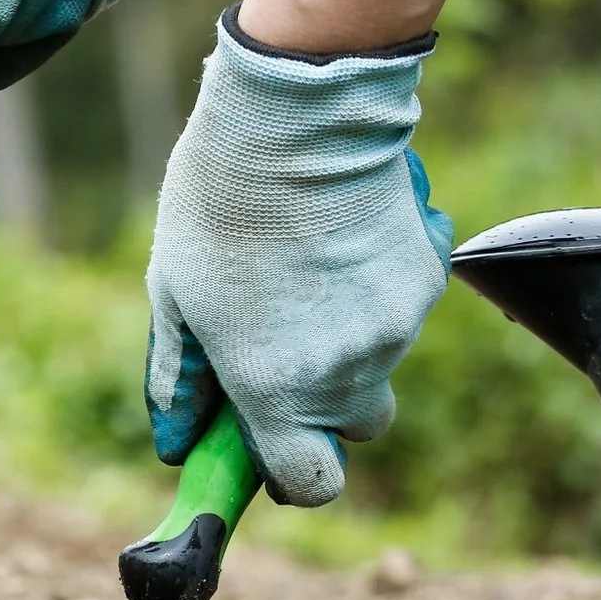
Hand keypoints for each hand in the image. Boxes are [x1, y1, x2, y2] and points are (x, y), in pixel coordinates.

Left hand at [145, 9, 454, 505]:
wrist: (297, 116)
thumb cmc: (216, 203)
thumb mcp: (172, 292)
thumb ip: (181, 378)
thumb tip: (180, 441)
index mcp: (275, 388)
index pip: (311, 484)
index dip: (293, 473)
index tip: (271, 444)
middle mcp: (346, 371)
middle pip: (353, 427)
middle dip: (321, 405)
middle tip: (280, 347)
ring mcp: (396, 328)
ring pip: (378, 365)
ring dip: (345, 342)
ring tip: (297, 268)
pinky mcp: (427, 281)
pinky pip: (401, 312)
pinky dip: (373, 294)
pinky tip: (333, 240)